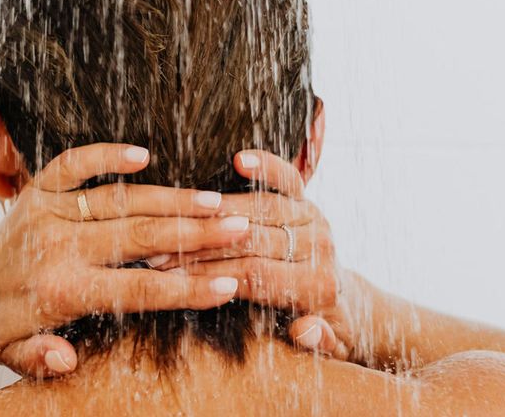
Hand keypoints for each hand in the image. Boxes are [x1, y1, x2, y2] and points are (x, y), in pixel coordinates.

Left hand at [0, 143, 299, 377]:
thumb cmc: (6, 331)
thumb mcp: (21, 358)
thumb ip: (45, 359)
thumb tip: (67, 360)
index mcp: (61, 291)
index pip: (137, 290)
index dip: (186, 289)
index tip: (229, 284)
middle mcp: (56, 247)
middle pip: (139, 237)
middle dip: (195, 233)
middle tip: (240, 226)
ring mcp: (47, 213)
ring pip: (120, 200)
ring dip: (170, 199)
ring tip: (216, 199)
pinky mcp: (36, 191)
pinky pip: (74, 165)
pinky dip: (106, 155)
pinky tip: (144, 154)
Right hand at [146, 149, 353, 360]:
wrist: (346, 305)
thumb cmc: (320, 329)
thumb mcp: (324, 345)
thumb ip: (316, 340)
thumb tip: (306, 329)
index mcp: (317, 286)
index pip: (255, 276)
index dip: (210, 275)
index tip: (171, 277)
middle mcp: (319, 248)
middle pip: (252, 241)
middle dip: (202, 246)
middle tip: (159, 250)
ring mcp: (314, 221)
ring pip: (261, 209)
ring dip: (214, 213)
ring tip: (175, 218)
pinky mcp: (307, 201)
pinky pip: (287, 179)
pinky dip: (266, 168)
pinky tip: (239, 160)